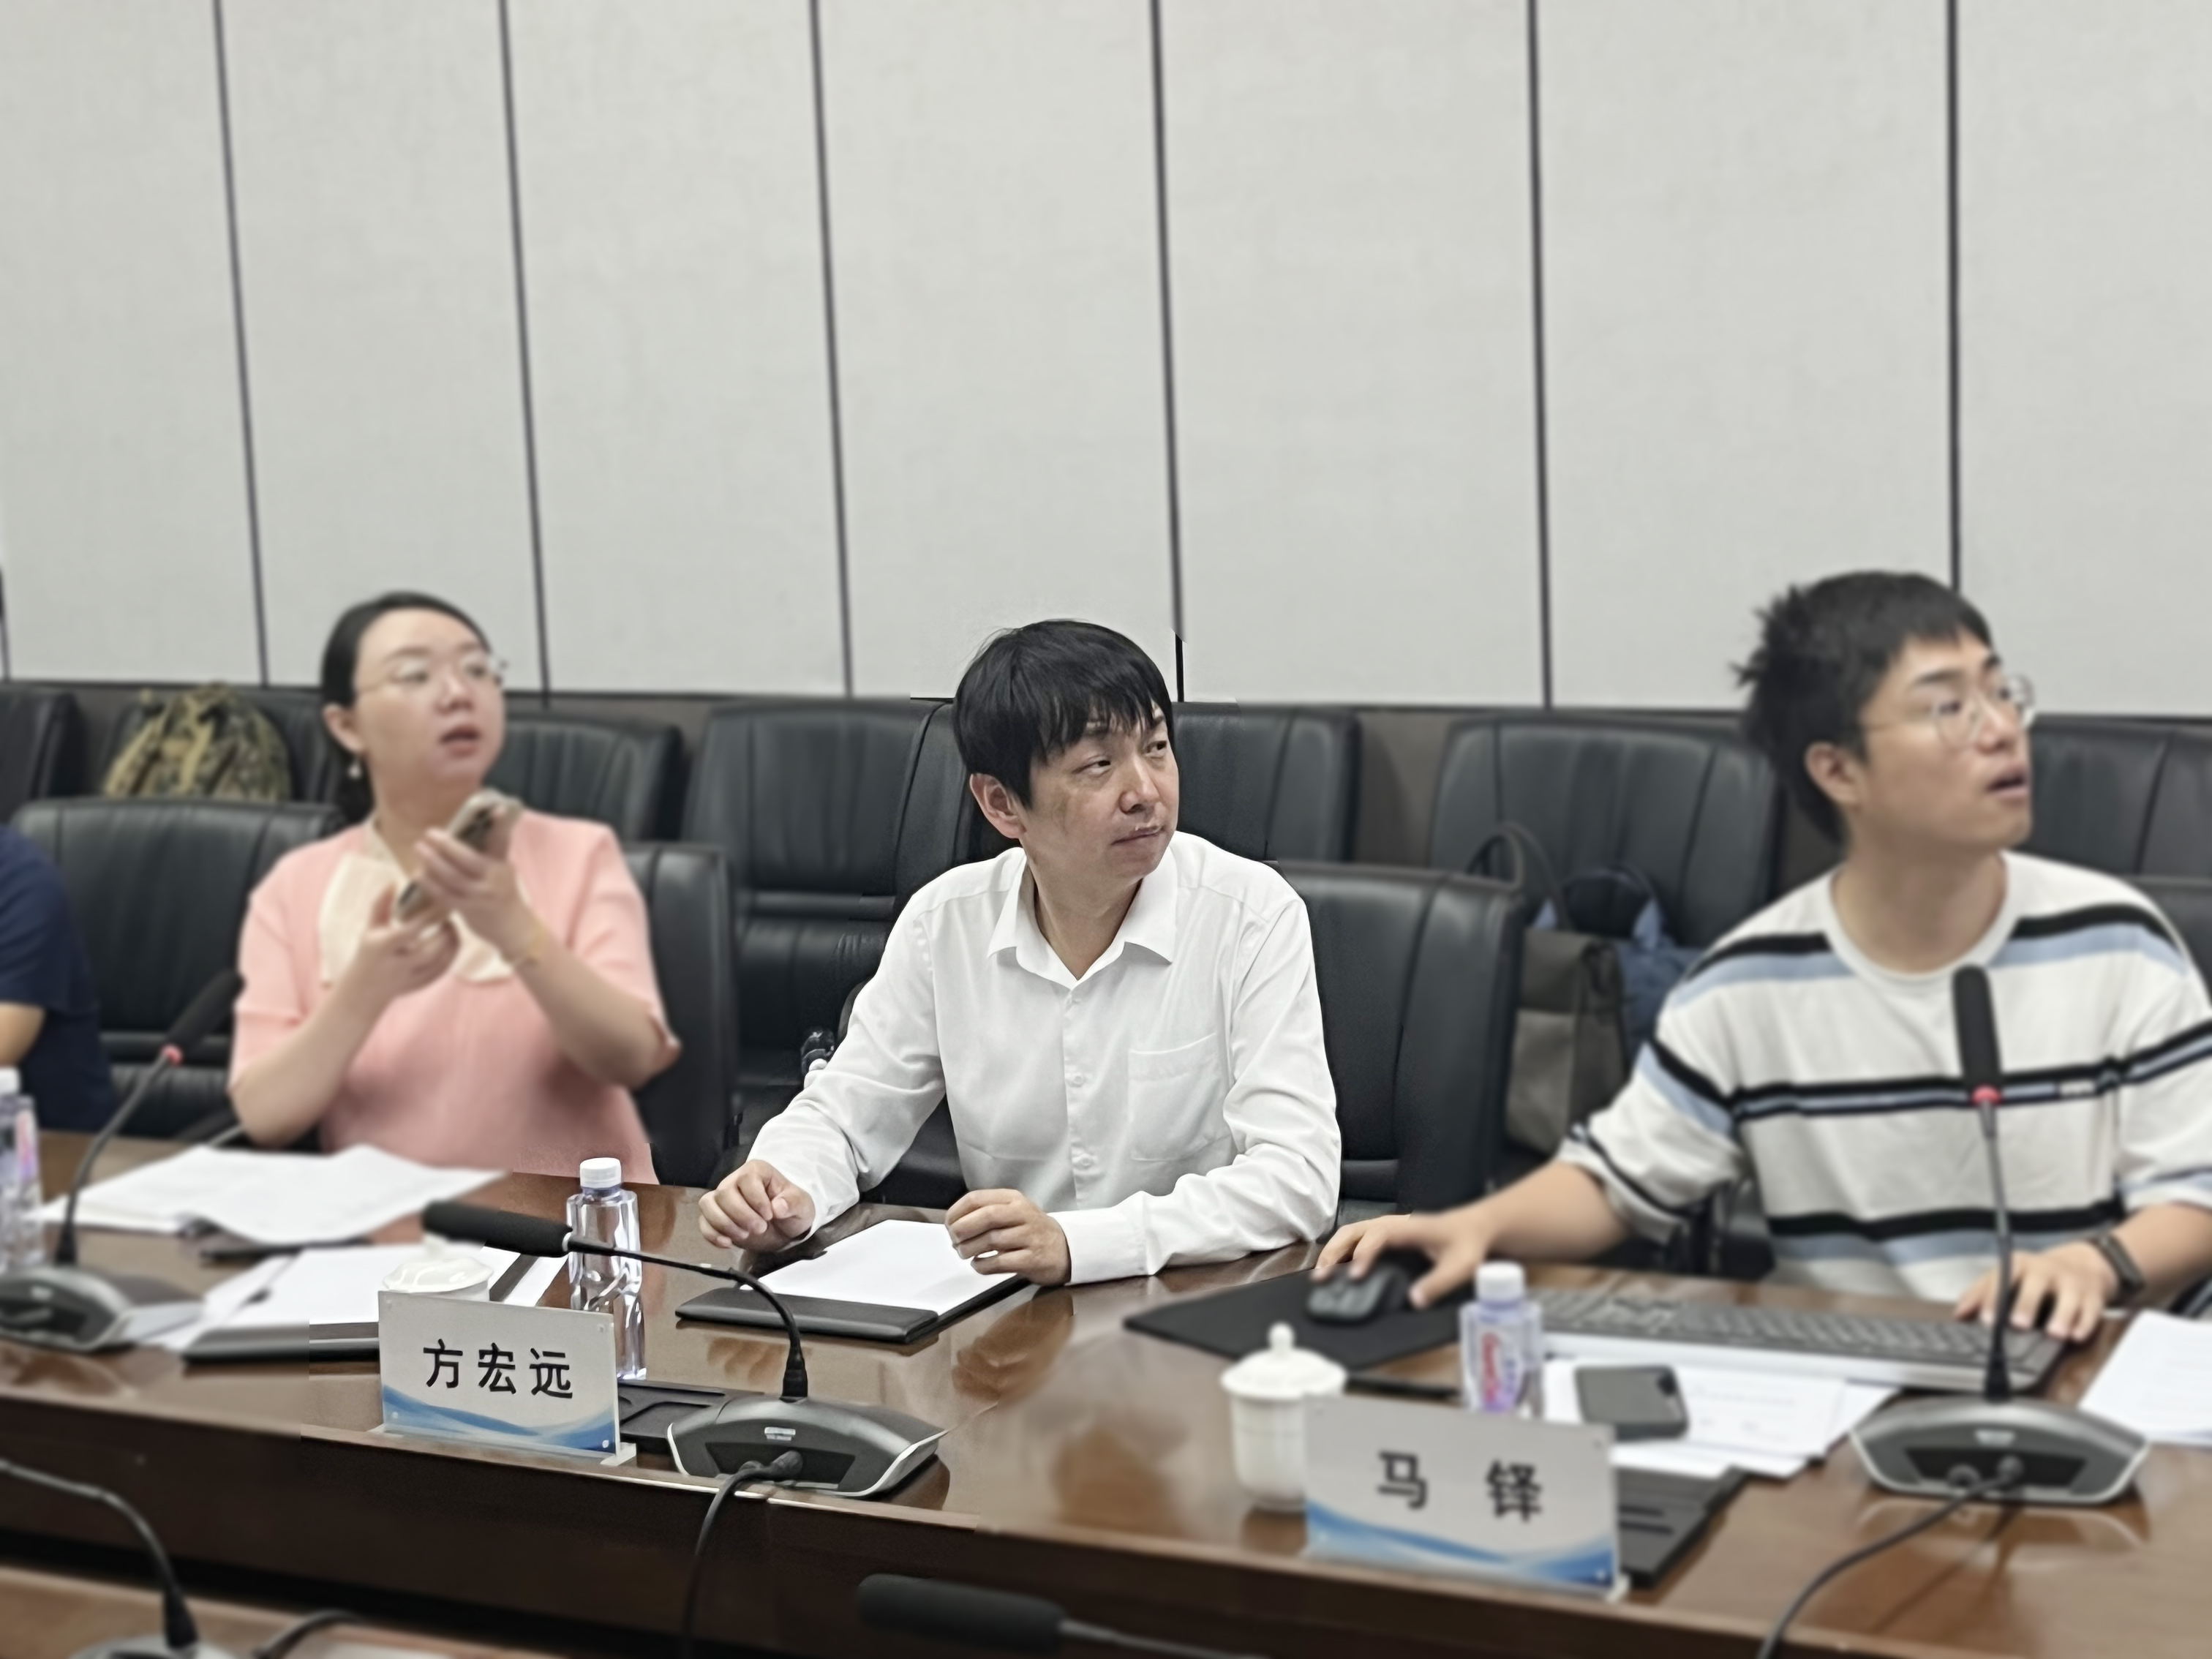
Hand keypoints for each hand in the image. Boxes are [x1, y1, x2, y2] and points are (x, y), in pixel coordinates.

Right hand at [341, 886, 460, 1008]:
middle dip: (446, 933)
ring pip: (440, 963)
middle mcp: (396, 965)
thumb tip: (392, 881)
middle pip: (431, 950)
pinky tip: (451, 944)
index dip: (429, 916)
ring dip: (452, 944)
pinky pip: (441, 972)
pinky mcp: (418, 986)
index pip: (411, 930)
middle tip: (449, 918)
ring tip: (452, 929)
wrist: (361, 991)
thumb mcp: (370, 928)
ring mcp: (408, 978)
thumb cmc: (368, 953)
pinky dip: (451, 957)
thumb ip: (380, 905)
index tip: (440, 903)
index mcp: (382, 947)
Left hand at [413, 807, 534, 961]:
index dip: (500, 824)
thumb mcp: (502, 871)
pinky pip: (445, 894)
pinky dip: (430, 884)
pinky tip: (418, 875)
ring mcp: (481, 895)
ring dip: (433, 862)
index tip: (497, 808)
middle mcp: (494, 878)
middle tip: (429, 834)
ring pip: (452, 876)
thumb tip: (463, 833)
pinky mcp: (469, 910)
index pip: (501, 840)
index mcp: (502, 864)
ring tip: (419, 849)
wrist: (514, 928)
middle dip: (447, 845)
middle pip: (467, 858)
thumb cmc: (504, 895)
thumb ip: (487, 853)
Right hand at [699, 1161, 815, 1251]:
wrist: (784, 1230)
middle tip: (760, 1229)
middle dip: (741, 1215)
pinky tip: (728, 1244)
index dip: (756, 1199)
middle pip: (724, 1193)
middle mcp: (735, 1180)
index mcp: (757, 1171)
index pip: (746, 1178)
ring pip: (708, 1205)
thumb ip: (793, 1203)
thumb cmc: (792, 1211)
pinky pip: (703, 1222)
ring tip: (744, 1236)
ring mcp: (722, 1199)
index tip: (769, 1215)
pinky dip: (712, 1235)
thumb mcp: (802, 1206)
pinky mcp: (716, 1217)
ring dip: (725, 1224)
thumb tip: (778, 1207)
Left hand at [945, 1190, 1070, 1285]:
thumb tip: (953, 1225)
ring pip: (991, 1240)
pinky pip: (1000, 1262)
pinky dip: (983, 1265)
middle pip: (985, 1216)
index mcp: (1013, 1199)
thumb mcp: (1013, 1212)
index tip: (948, 1224)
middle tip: (954, 1240)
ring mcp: (1029, 1237)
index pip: (977, 1198)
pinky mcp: (1032, 1259)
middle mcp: (1023, 1214)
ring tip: (964, 1254)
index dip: (957, 1212)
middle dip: (962, 1229)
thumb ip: (986, 1213)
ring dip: (969, 1249)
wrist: (1066, 1249)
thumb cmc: (1031, 1231)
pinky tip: (978, 1264)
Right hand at [1313, 1207, 1492, 1308]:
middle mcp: (1392, 1224)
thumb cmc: (1468, 1244)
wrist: (1475, 1228)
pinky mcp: (1386, 1235)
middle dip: (1334, 1251)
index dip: (1363, 1254)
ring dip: (1333, 1251)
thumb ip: (1439, 1282)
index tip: (1356, 1277)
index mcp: (1406, 1228)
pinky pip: (1357, 1239)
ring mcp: (1387, 1228)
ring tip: (1320, 1275)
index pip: (1376, 1236)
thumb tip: (1413, 1301)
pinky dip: (1341, 1251)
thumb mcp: (1461, 1265)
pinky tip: (1335, 1270)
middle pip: (1353, 1231)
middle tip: (1321, 1277)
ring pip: (1350, 1233)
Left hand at [1955, 1241, 2118, 1342]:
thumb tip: (1960, 1313)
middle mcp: (2046, 1271)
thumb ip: (1981, 1292)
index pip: (2004, 1277)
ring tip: (2054, 1333)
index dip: (1993, 1298)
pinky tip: (2077, 1335)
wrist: (2082, 1264)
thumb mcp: (2007, 1275)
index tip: (1986, 1318)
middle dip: (2027, 1304)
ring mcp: (2071, 1283)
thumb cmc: (2037, 1274)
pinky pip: (2092, 1310)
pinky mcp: (2093, 1297)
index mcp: (2020, 1265)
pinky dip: (2085, 1324)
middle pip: (2037, 1284)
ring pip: (2069, 1298)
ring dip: (2062, 1316)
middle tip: (2018, 1323)